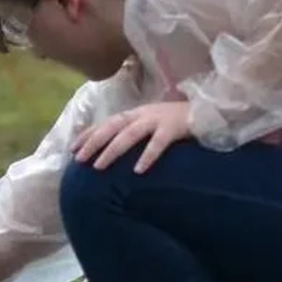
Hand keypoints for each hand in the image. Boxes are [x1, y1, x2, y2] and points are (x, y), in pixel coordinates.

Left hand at [71, 101, 192, 173]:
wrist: (210, 111)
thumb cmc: (179, 122)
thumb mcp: (152, 124)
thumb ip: (135, 132)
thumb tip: (113, 149)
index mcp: (136, 113)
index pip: (106, 122)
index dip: (88, 133)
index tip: (71, 148)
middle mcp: (143, 114)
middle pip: (112, 126)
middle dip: (93, 142)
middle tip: (78, 159)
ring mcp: (158, 119)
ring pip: (129, 134)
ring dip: (112, 150)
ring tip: (99, 167)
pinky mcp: (174, 128)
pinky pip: (158, 143)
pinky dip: (147, 156)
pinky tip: (138, 170)